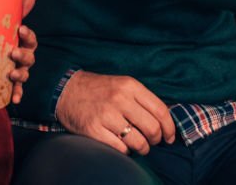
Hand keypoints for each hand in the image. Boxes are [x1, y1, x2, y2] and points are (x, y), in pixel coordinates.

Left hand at [8, 0, 38, 103]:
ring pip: (25, 74)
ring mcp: (19, 70)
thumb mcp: (8, 24)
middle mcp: (24, 57)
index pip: (31, 38)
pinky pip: (17, 90)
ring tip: (11, 73)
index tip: (20, 28)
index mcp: (24, 43)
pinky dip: (17, 94)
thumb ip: (21, 10)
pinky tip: (15, 100)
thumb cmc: (1, 36)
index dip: (27, 34)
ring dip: (20, 74)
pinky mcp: (11, 83)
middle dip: (23, 55)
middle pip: (30, 57)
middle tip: (13, 51)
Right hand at [56, 70, 175, 154]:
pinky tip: (121, 145)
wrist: (66, 90)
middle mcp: (119, 99)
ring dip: (142, 149)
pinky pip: (121, 149)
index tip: (169, 137)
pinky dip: (125, 151)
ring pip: (138, 142)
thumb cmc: (99, 90)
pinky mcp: (94, 130)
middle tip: (151, 141)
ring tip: (138, 146)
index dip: (169, 128)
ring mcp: (106, 115)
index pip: (161, 110)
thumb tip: (165, 122)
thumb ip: (142, 100)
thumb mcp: (122, 85)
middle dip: (156, 140)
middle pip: (152, 128)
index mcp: (129, 86)